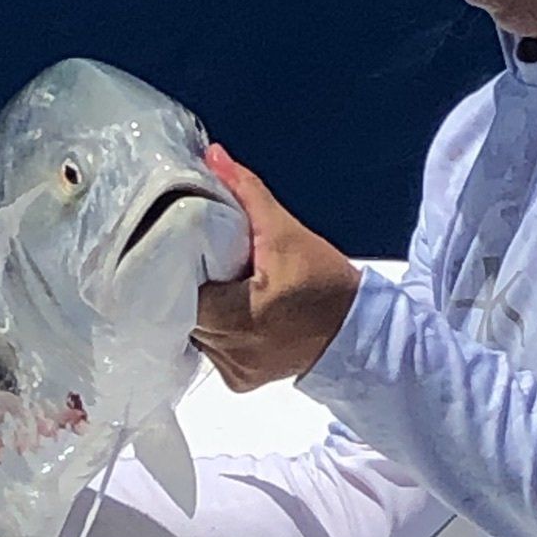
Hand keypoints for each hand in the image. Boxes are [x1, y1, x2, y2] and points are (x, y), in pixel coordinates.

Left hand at [191, 144, 360, 391]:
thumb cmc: (326, 282)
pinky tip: (229, 314)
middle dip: (190, 289)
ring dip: (200, 312)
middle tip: (200, 266)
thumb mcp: (286, 232)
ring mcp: (235, 371)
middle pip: (185, 314)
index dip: (178, 270)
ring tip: (215, 288)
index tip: (182, 252)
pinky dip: (216, 333)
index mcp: (240, 316)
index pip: (183, 292)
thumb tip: (213, 156)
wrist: (359, 333)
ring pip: (195, 335)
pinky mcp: (240, 381)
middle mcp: (233, 351)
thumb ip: (246, 193)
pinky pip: (211, 352)